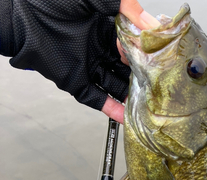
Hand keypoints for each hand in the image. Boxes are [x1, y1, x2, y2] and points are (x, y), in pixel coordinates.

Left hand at [7, 0, 158, 123]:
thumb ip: (122, 6)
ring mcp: (89, 68)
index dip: (145, 51)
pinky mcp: (77, 83)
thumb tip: (149, 23)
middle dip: (142, 76)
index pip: (133, 44)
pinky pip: (98, 99)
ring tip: (149, 103)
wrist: (21, 20)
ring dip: (132, 95)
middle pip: (127, 68)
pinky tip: (126, 115)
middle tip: (159, 83)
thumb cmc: (50, 2)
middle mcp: (99, 49)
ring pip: (116, 86)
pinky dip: (112, 109)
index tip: (159, 58)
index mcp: (105, 28)